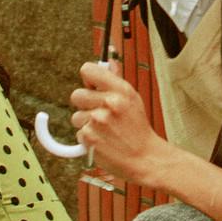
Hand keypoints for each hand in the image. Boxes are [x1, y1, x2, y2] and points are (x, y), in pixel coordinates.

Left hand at [71, 60, 163, 187]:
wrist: (145, 158)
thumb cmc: (137, 129)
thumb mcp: (133, 100)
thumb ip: (116, 81)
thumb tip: (107, 63)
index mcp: (121, 90)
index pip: (88, 70)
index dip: (88, 80)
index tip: (93, 88)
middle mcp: (109, 102)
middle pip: (76, 95)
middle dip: (85, 105)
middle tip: (100, 115)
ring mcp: (98, 120)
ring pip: (77, 117)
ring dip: (86, 125)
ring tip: (105, 131)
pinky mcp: (90, 137)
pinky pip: (79, 134)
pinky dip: (88, 140)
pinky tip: (103, 142)